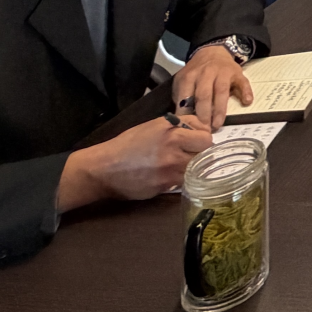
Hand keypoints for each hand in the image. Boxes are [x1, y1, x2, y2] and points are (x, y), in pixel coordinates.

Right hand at [58, 114, 210, 209]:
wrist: (105, 167)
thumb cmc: (129, 143)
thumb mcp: (155, 125)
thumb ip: (181, 125)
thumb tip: (204, 129)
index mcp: (172, 131)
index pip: (206, 137)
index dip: (202, 140)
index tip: (196, 142)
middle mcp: (173, 149)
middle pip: (205, 154)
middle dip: (200, 154)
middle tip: (189, 155)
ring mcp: (170, 170)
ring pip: (196, 170)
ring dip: (191, 168)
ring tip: (178, 165)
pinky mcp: (164, 186)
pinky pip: (183, 182)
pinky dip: (180, 179)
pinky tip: (168, 175)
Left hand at [172, 44, 252, 130]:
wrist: (212, 52)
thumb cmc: (196, 73)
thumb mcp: (183, 81)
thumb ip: (182, 97)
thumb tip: (182, 119)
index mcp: (190, 76)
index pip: (186, 96)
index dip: (186, 113)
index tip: (188, 127)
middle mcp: (206, 72)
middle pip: (204, 94)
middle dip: (203, 114)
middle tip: (204, 130)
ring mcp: (223, 72)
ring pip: (221, 91)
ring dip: (219, 109)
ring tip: (217, 125)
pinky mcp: (237, 72)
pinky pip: (243, 82)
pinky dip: (246, 92)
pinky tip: (246, 102)